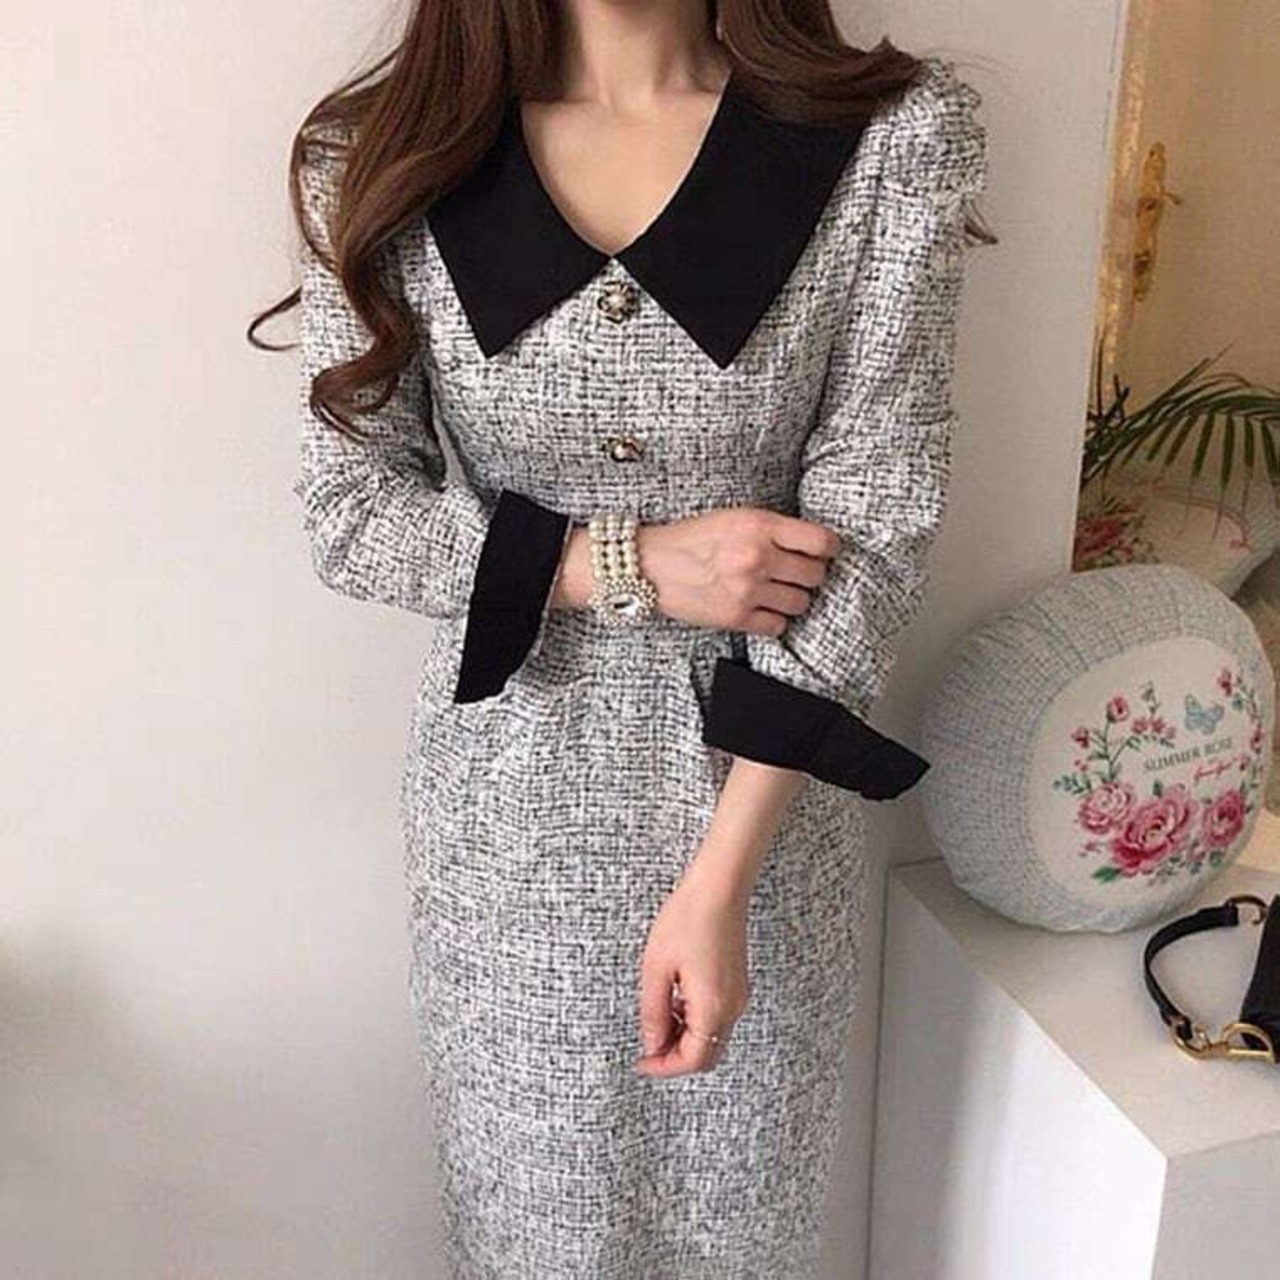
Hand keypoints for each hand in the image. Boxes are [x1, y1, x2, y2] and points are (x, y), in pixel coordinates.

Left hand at [634, 859, 750, 1077]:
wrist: (719, 889)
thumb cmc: (688, 919)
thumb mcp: (656, 968)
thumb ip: (653, 1012)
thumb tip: (651, 1042)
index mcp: (712, 1007)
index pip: (693, 1060)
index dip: (665, 1067)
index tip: (643, 1064)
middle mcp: (732, 1007)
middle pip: (707, 1055)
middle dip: (676, 1057)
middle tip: (648, 1047)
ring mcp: (738, 996)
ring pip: (713, 1037)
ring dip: (685, 1039)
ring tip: (658, 1018)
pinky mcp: (737, 984)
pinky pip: (717, 1017)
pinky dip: (695, 1022)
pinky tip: (676, 1001)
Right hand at [637, 507, 841, 634]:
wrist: (649, 565)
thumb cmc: (691, 539)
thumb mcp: (734, 518)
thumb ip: (772, 529)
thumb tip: (813, 546)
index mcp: (759, 526)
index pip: (821, 541)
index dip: (829, 549)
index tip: (825, 553)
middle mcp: (757, 557)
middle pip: (815, 575)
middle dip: (809, 575)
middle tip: (794, 573)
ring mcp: (748, 590)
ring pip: (801, 603)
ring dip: (793, 598)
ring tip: (775, 591)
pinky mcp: (736, 617)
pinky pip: (778, 625)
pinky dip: (774, 619)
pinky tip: (761, 608)